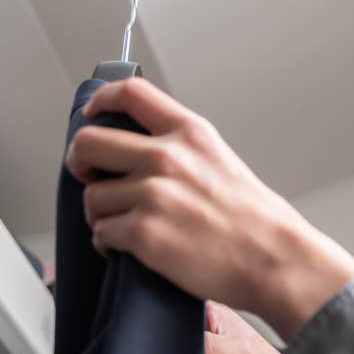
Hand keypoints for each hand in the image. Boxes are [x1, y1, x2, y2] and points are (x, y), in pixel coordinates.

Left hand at [66, 78, 353, 338]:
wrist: (275, 260)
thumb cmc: (256, 221)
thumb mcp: (222, 162)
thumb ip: (183, 151)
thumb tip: (142, 154)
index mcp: (190, 134)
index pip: (130, 94)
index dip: (101, 101)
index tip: (93, 114)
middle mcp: (167, 157)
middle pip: (89, 142)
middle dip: (79, 162)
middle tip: (89, 177)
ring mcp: (153, 195)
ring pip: (92, 197)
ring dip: (100, 214)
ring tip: (121, 226)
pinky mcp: (144, 233)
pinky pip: (101, 233)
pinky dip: (106, 244)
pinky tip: (125, 249)